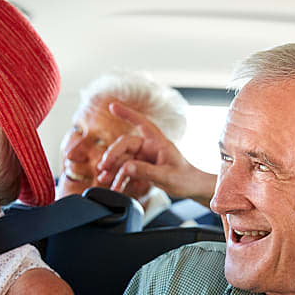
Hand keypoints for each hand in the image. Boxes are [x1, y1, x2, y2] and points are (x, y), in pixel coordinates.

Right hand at [96, 103, 216, 206]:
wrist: (192, 188)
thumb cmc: (185, 178)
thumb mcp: (167, 176)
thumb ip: (146, 172)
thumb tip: (125, 168)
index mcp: (157, 142)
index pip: (141, 123)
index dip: (127, 114)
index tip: (112, 106)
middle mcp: (149, 147)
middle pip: (124, 146)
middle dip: (112, 156)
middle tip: (103, 168)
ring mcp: (144, 158)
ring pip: (123, 160)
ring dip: (112, 170)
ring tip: (103, 179)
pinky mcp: (142, 168)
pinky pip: (127, 171)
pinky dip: (119, 178)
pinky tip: (114, 186)